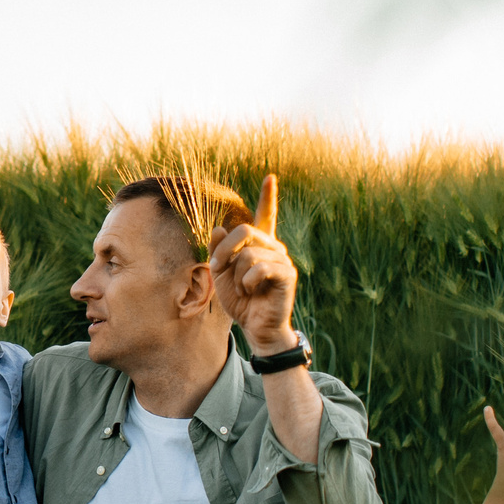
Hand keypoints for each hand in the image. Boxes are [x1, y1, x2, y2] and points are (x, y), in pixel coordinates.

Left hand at [207, 174, 298, 357]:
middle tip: (217, 267)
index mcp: (260, 244)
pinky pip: (259, 268)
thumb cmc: (241, 300)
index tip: (270, 176)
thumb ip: (219, 250)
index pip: (265, 215)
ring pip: (249, 253)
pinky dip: (247, 281)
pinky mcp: (286, 274)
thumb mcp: (222, 273)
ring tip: (243, 287)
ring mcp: (282, 260)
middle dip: (224, 249)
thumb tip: (219, 228)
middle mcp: (274, 247)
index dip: (268, 196)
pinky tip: (252, 291)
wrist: (255, 327)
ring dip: (237, 273)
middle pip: (244, 230)